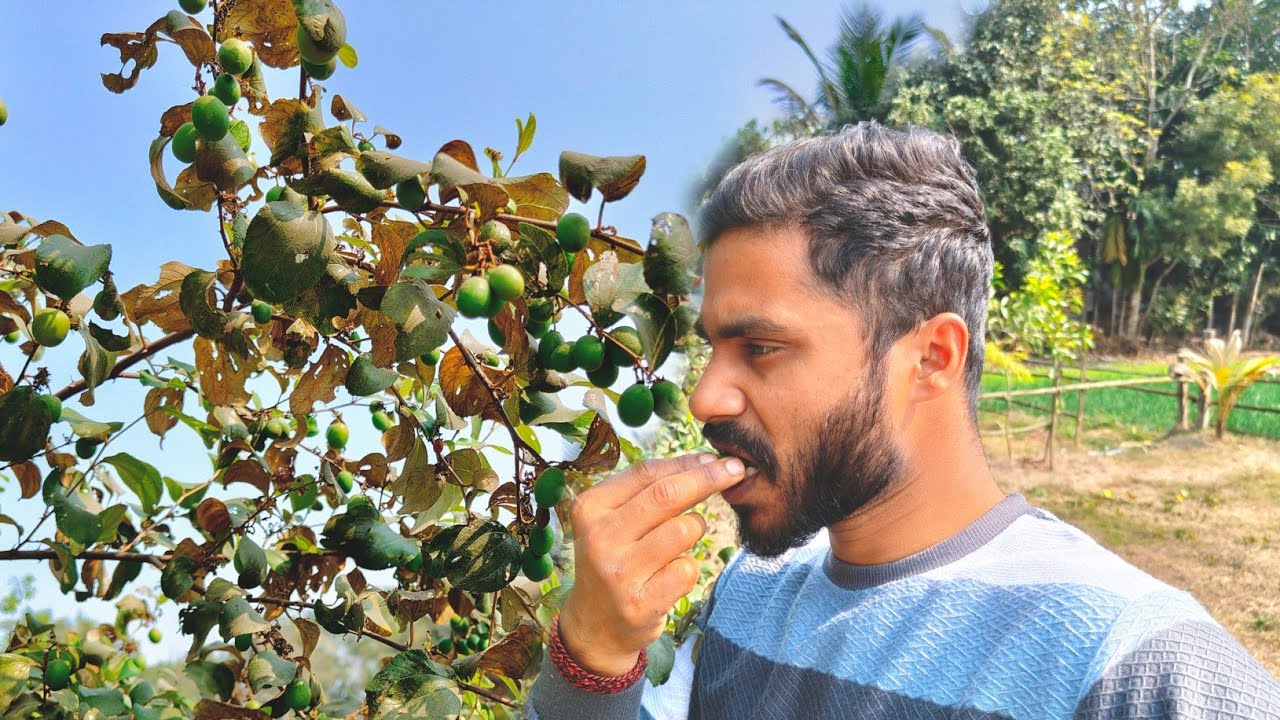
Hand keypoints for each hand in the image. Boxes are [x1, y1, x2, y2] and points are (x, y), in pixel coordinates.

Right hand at [557, 453, 745, 675]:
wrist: (594, 625)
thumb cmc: (615, 560)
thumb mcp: (614, 521)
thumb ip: (648, 491)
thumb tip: (702, 462)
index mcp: (590, 508)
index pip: (646, 473)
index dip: (686, 462)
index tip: (715, 458)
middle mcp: (600, 538)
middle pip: (667, 495)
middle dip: (708, 478)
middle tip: (736, 470)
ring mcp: (618, 573)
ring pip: (684, 530)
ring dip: (697, 528)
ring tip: (683, 539)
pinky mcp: (640, 604)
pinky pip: (687, 569)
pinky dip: (689, 567)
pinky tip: (671, 576)